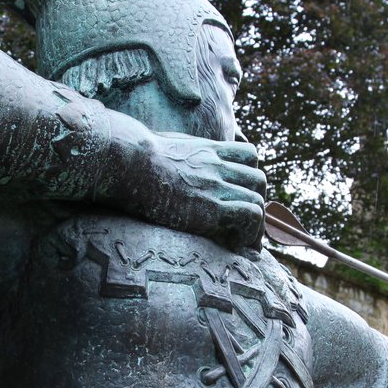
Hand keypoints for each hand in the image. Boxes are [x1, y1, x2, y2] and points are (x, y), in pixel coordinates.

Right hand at [106, 119, 266, 247]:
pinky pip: (250, 215)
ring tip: (243, 241)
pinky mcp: (212, 207)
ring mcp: (217, 186)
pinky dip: (248, 231)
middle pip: (259, 180)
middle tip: (246, 224)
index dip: (249, 176)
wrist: (128, 160)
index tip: (239, 194)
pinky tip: (233, 243)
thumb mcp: (163, 143)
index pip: (248, 156)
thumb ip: (177, 151)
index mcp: (207, 150)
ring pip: (259, 200)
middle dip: (257, 202)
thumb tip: (162, 156)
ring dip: (255, 223)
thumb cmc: (134, 154)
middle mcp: (218, 166)